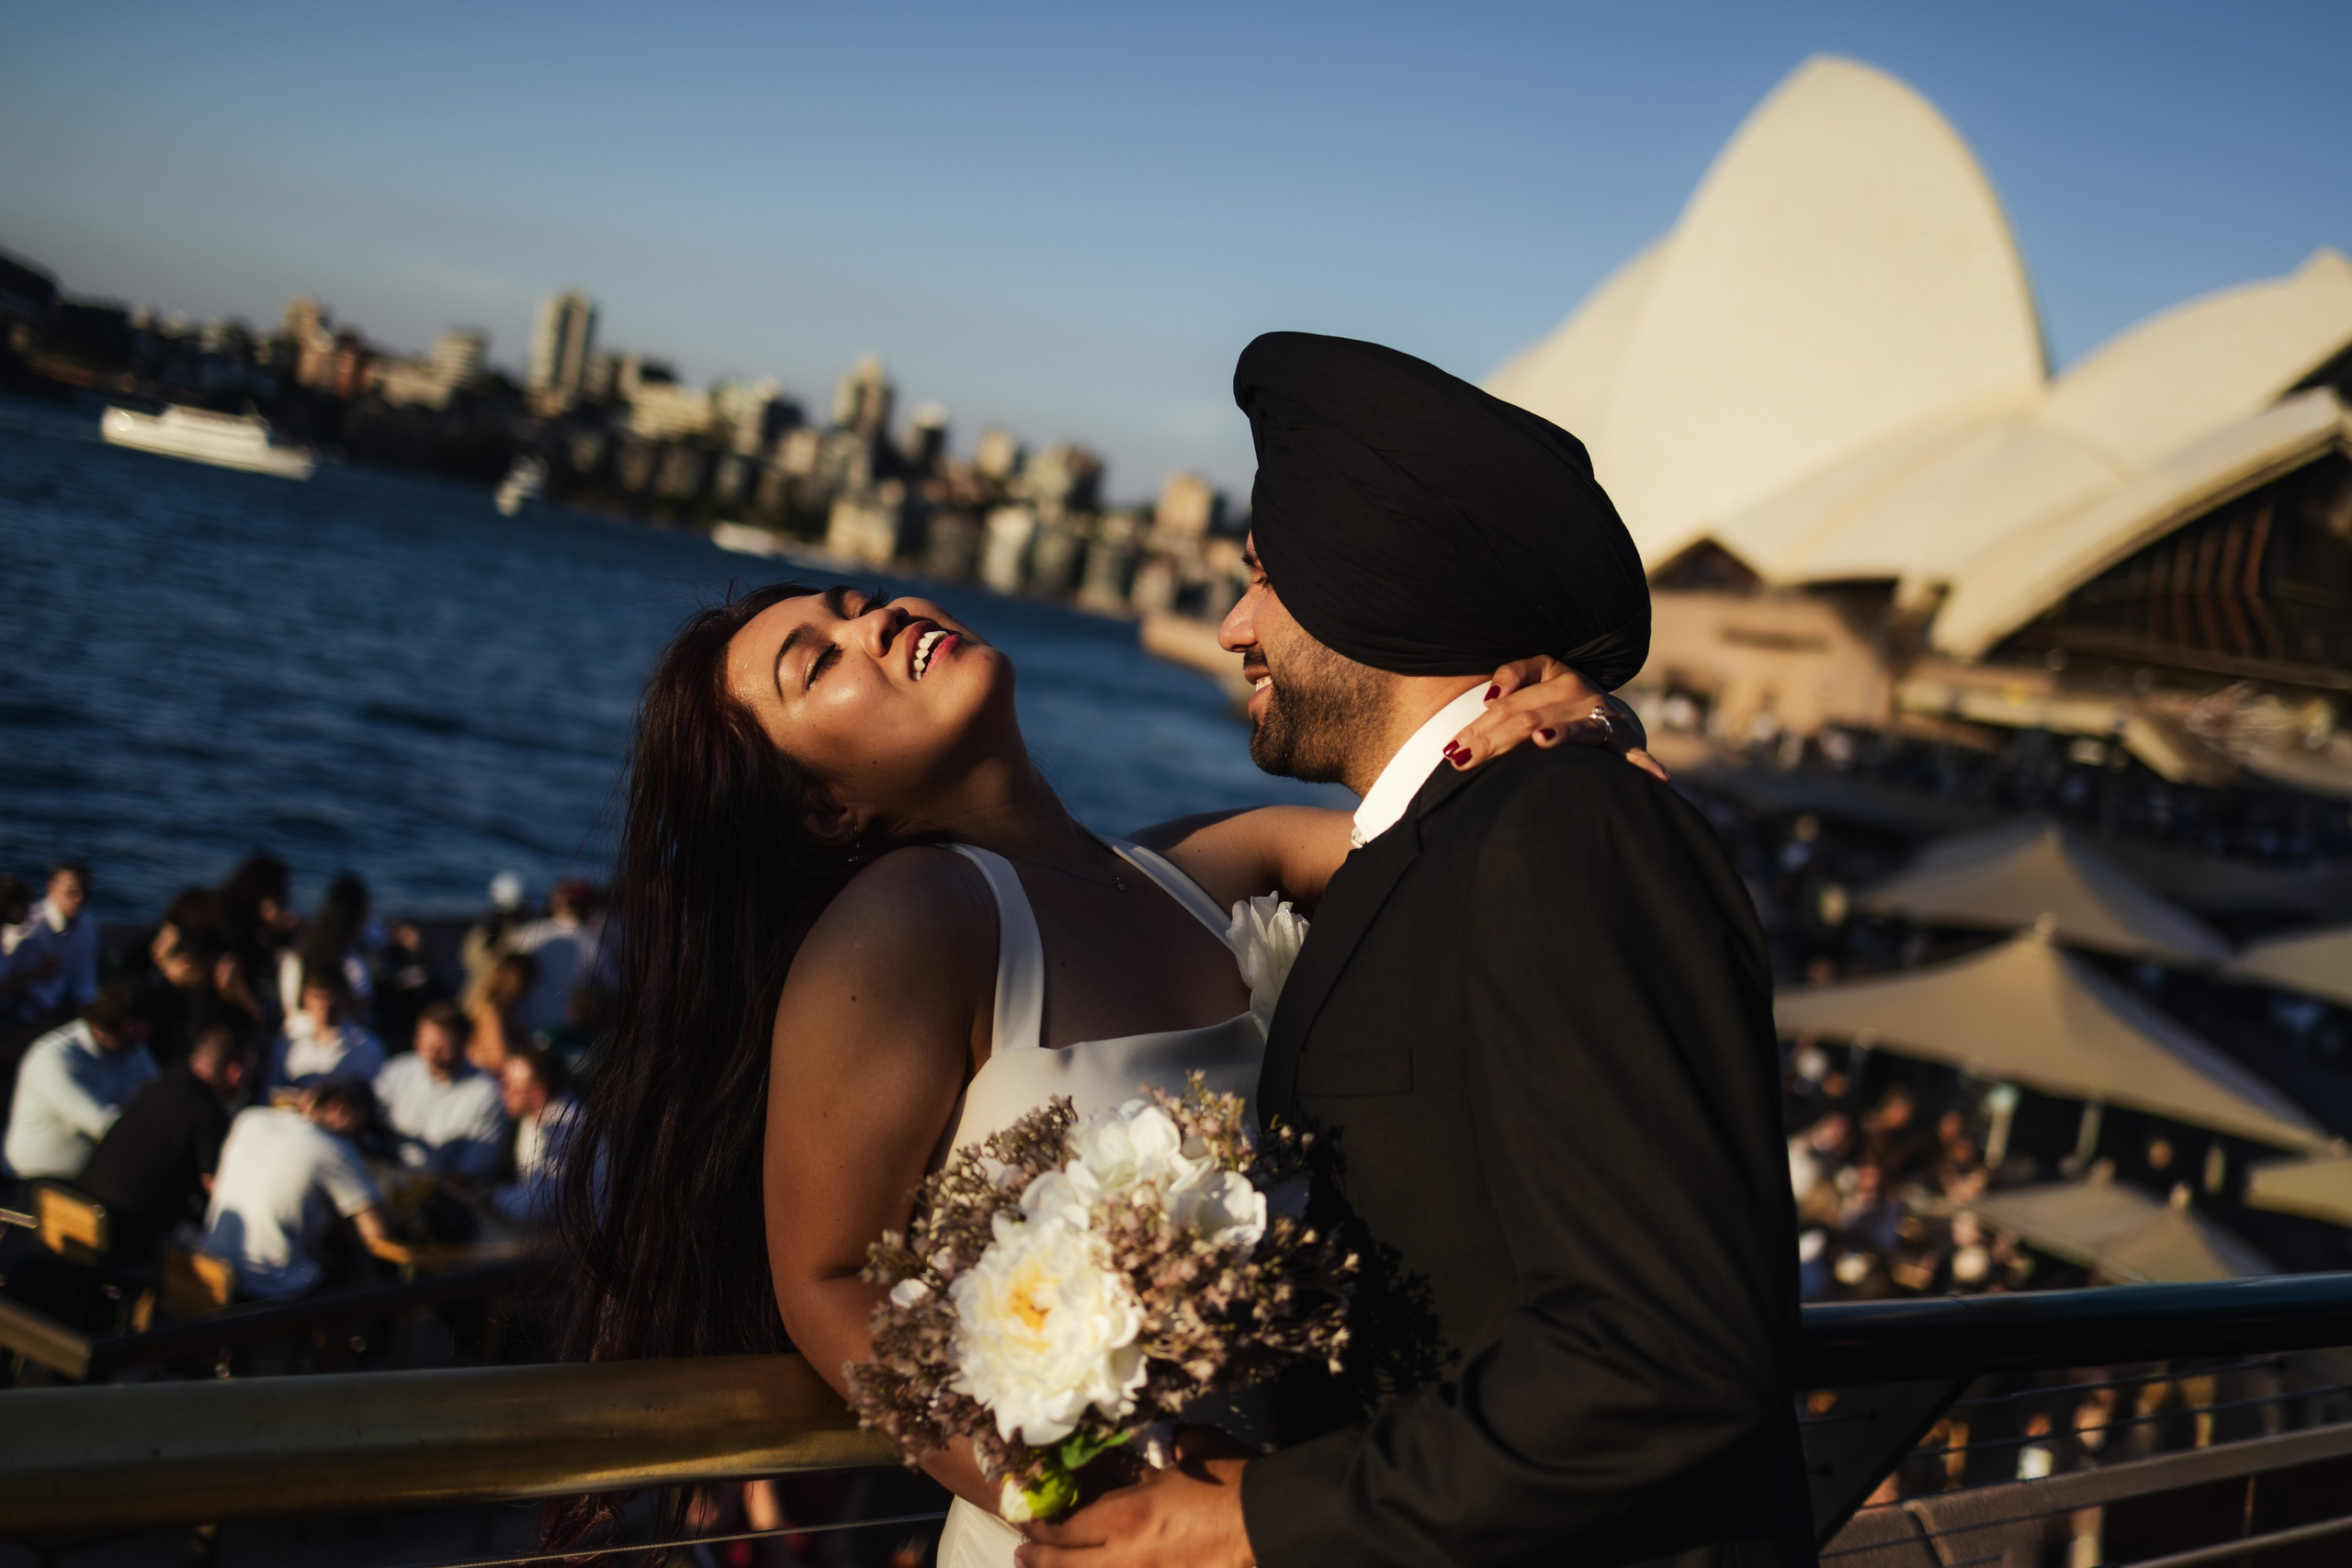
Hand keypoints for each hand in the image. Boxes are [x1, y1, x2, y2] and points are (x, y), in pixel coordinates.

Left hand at [1016, 1427, 1255, 1567]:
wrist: (1271, 1521)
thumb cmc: (1230, 1480)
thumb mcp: (1189, 1449)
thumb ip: (1159, 1446)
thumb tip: (1151, 1440)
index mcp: (1126, 1516)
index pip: (1066, 1527)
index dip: (1040, 1524)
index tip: (1025, 1516)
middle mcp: (1125, 1558)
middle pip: (1066, 1567)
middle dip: (1038, 1559)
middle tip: (1021, 1552)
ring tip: (1043, 1567)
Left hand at [1443, 657, 1667, 781]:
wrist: (1616, 712)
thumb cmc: (1564, 700)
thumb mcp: (1541, 675)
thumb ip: (1513, 675)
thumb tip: (1491, 696)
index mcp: (1557, 678)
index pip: (1508, 705)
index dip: (1478, 726)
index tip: (1452, 750)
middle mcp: (1581, 694)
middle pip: (1530, 718)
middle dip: (1494, 741)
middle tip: (1463, 761)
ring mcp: (1604, 718)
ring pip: (1575, 730)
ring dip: (1562, 736)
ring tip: (1543, 741)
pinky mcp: (1626, 741)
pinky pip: (1631, 755)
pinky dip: (1641, 766)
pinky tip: (1651, 779)